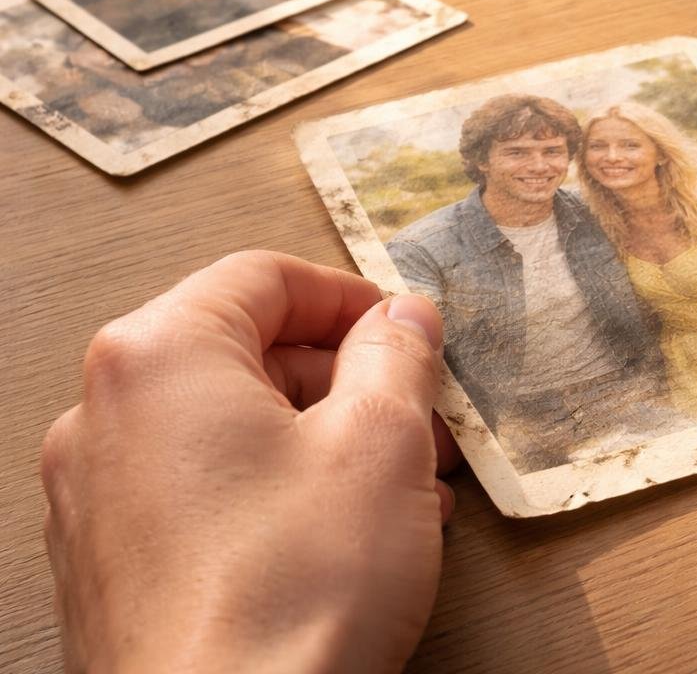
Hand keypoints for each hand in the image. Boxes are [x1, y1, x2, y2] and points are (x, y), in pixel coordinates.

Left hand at [41, 251, 460, 672]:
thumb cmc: (289, 595)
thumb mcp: (381, 443)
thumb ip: (396, 356)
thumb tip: (402, 318)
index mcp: (159, 358)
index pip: (263, 278)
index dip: (352, 298)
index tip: (408, 333)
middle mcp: (107, 417)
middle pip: (245, 353)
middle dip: (348, 382)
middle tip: (421, 421)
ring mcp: (98, 498)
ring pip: (230, 429)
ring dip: (325, 442)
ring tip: (404, 491)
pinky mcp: (112, 567)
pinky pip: (204, 494)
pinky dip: (278, 493)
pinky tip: (349, 539)